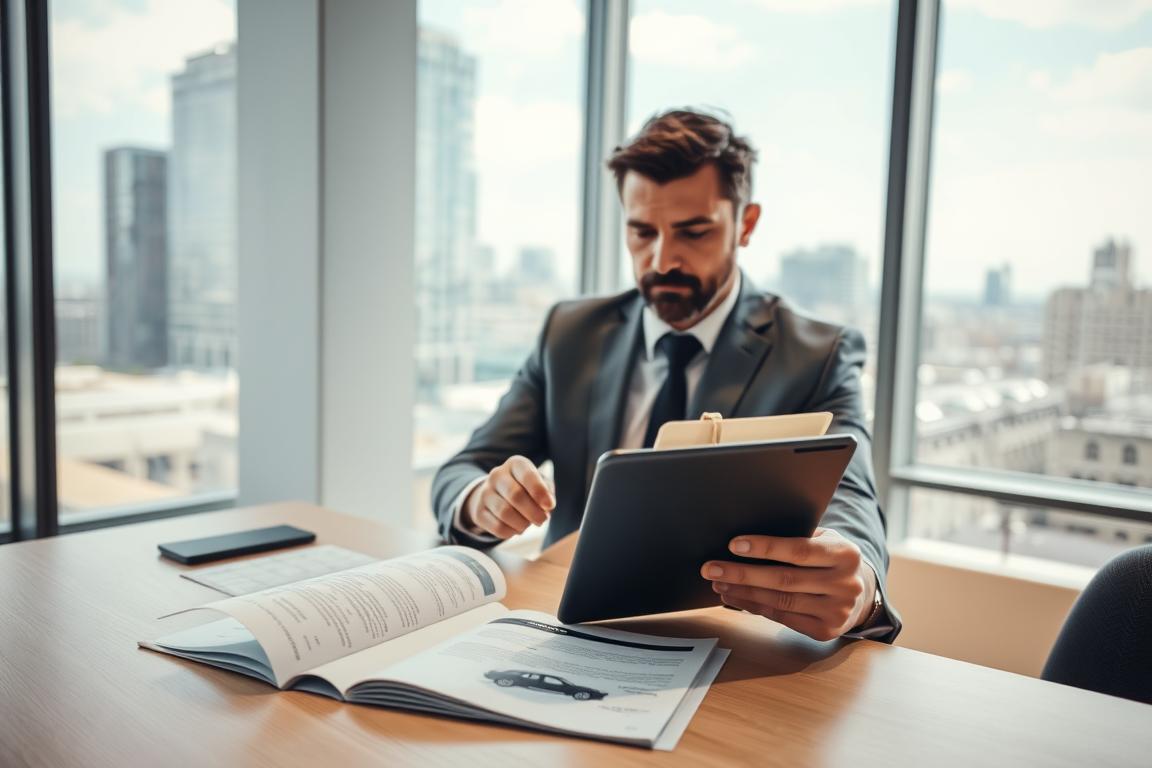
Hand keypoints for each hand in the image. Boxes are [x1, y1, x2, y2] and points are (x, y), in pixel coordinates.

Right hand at [461, 456, 555, 538]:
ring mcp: (485, 493)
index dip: (540, 492)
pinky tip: (516, 528)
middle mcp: (497, 475)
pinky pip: (496, 527)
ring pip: (504, 513)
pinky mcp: (479, 512)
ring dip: (522, 523)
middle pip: (515, 495)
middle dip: (533, 512)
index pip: (527, 475)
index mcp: (515, 464)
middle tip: (542, 520)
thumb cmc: (527, 489)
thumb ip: (547, 492)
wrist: (499, 494)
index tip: (549, 506)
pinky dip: (511, 532)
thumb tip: (547, 506)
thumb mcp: (541, 484)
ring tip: (528, 523)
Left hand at [700, 528, 876, 640]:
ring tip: (718, 583)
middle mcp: (845, 584)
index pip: (800, 550)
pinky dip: (754, 607)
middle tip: (711, 568)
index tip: (733, 545)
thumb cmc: (830, 559)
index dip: (765, 547)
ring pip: (780, 601)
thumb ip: (798, 536)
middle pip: (785, 579)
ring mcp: (837, 611)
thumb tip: (748, 538)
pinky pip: (781, 617)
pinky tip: (735, 597)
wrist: (860, 594)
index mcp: (845, 554)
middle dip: (742, 573)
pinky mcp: (825, 631)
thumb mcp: (824, 539)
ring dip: (743, 592)